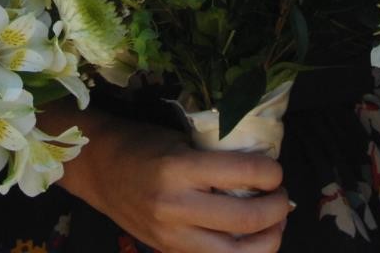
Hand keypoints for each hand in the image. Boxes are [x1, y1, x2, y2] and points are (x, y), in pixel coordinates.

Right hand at [62, 114, 287, 252]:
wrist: (98, 169)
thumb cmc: (143, 144)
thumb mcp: (181, 138)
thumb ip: (217, 156)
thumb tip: (264, 168)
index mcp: (179, 168)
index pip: (244, 174)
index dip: (272, 173)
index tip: (276, 171)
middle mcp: (176, 206)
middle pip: (247, 219)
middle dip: (277, 208)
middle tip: (281, 197)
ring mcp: (171, 235)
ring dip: (268, 240)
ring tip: (274, 224)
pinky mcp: (169, 252)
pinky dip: (241, 252)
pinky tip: (250, 239)